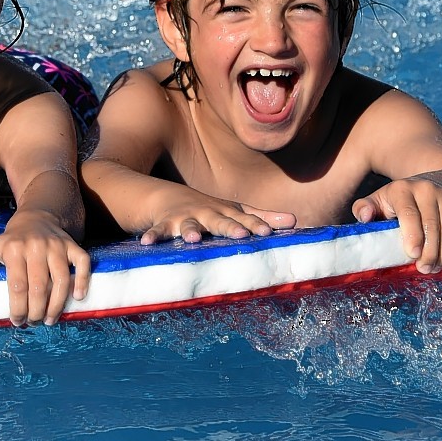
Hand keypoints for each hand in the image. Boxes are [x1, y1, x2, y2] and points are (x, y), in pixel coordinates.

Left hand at [0, 210, 90, 326]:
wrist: (37, 218)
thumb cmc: (12, 240)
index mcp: (14, 248)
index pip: (17, 285)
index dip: (18, 308)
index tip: (17, 321)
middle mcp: (37, 246)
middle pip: (39, 287)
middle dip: (36, 311)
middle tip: (33, 322)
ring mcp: (57, 245)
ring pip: (62, 279)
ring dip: (57, 305)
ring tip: (49, 319)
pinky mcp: (73, 245)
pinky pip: (83, 263)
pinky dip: (83, 281)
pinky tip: (78, 297)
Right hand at [137, 197, 295, 245]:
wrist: (167, 197)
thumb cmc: (209, 209)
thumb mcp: (235, 211)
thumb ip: (263, 217)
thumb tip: (295, 221)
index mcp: (226, 212)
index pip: (244, 219)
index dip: (256, 225)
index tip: (269, 232)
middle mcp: (207, 213)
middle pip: (220, 221)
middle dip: (230, 226)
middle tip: (241, 234)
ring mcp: (184, 218)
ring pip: (188, 225)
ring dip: (189, 231)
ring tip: (192, 239)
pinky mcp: (164, 224)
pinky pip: (157, 231)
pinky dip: (152, 236)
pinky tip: (146, 243)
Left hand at [352, 177, 441, 273]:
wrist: (422, 187)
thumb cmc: (394, 202)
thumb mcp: (377, 202)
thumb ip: (364, 209)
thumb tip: (364, 217)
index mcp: (402, 189)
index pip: (409, 213)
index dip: (413, 235)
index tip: (413, 255)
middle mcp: (426, 189)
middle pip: (432, 224)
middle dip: (429, 251)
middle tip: (424, 269)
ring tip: (435, 268)